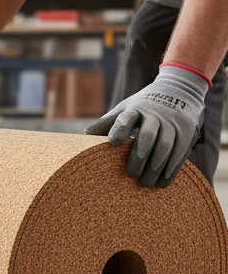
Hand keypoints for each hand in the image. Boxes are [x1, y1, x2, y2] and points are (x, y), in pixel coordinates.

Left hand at [84, 64, 207, 187]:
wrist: (178, 90)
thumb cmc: (143, 105)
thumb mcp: (125, 107)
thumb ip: (107, 122)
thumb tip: (85, 134)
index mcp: (136, 108)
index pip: (127, 117)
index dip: (120, 129)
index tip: (113, 142)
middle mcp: (156, 114)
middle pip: (148, 136)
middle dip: (139, 157)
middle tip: (131, 175)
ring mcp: (173, 122)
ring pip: (166, 146)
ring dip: (156, 167)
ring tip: (146, 183)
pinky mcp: (188, 131)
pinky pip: (181, 152)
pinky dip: (171, 170)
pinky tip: (162, 182)